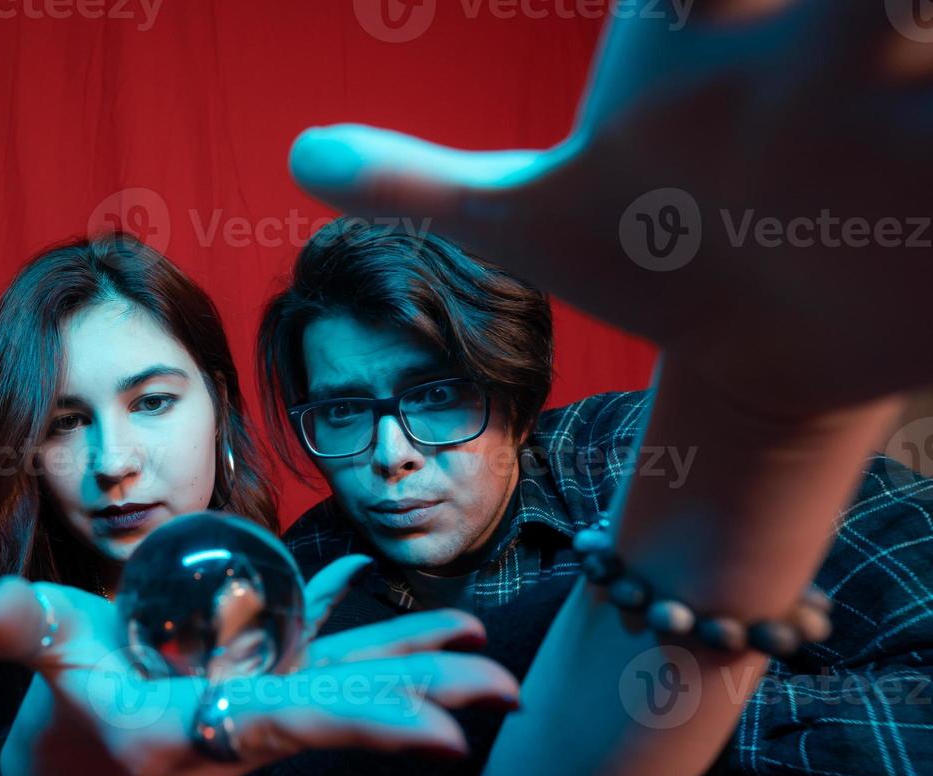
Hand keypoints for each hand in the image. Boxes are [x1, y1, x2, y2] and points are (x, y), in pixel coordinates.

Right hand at [0, 557, 518, 775]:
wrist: (81, 707)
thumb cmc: (57, 677)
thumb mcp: (36, 645)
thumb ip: (17, 629)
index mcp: (186, 733)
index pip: (282, 726)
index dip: (361, 726)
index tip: (441, 733)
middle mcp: (237, 731)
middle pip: (338, 717)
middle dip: (420, 704)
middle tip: (504, 689)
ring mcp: (262, 703)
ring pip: (348, 690)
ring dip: (419, 673)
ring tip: (487, 654)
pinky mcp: (272, 679)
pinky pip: (332, 663)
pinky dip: (376, 641)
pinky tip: (419, 614)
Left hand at [289, 1, 932, 414]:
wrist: (766, 344)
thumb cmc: (652, 258)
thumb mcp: (535, 217)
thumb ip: (422, 182)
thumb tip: (301, 155)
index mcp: (689, 27)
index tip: (668, 13)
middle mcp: (804, 41)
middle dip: (848, 5)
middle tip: (826, 25)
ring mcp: (902, 99)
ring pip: (915, 28)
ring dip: (904, 43)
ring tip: (879, 50)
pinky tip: (918, 162)